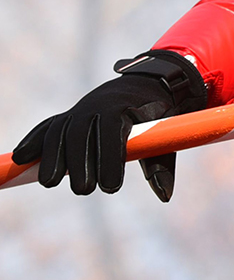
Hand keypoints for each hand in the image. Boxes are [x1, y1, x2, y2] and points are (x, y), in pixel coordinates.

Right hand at [12, 51, 206, 201]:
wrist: (146, 83)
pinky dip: (34, 140)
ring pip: (61, 130)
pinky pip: (49, 126)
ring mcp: (81, 109)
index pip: (114, 132)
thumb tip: (164, 195)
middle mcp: (98, 105)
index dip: (111, 159)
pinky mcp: (70, 115)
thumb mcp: (166, 132)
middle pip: (82, 132)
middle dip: (80, 162)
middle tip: (84, 191)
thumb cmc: (158, 112)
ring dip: (52, 156)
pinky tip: (21, 157)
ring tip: (49, 182)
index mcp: (125, 107)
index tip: (111, 187)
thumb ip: (161, 163)